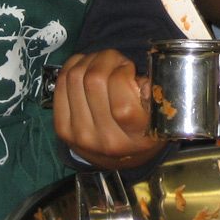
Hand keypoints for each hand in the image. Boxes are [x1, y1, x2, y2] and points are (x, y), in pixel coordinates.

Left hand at [51, 50, 164, 169]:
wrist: (117, 160)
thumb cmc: (142, 130)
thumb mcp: (158, 115)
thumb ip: (155, 94)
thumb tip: (140, 79)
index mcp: (135, 135)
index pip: (120, 97)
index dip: (123, 72)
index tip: (129, 69)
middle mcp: (105, 138)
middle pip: (94, 80)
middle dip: (107, 59)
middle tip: (116, 62)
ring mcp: (80, 134)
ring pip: (76, 77)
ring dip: (90, 60)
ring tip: (103, 63)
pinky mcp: (62, 128)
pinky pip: (61, 83)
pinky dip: (73, 66)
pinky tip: (86, 67)